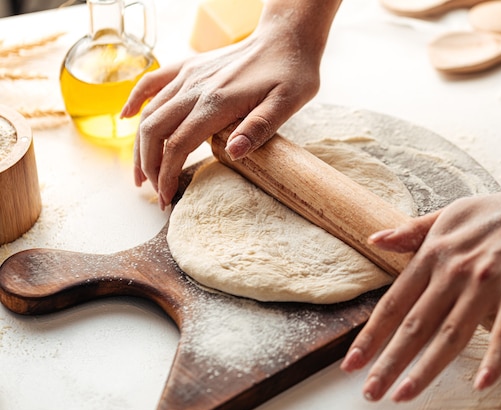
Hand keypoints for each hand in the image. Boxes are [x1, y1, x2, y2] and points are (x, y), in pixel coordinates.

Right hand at [121, 20, 321, 208]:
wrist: (286, 36)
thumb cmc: (291, 71)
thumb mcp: (287, 103)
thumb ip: (259, 127)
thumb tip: (234, 153)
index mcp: (217, 102)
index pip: (178, 145)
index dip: (166, 175)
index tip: (165, 199)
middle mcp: (195, 88)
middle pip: (155, 131)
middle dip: (148, 166)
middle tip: (153, 191)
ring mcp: (188, 75)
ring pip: (150, 112)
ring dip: (140, 145)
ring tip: (141, 172)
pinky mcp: (188, 66)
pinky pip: (152, 83)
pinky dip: (135, 101)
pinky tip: (125, 117)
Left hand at [340, 182, 500, 401]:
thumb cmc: (495, 211)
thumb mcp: (446, 215)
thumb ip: (410, 232)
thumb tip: (374, 240)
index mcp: (432, 255)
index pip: (393, 303)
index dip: (370, 335)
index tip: (350, 362)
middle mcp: (453, 272)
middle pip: (415, 325)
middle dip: (388, 362)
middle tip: (369, 392)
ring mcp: (486, 282)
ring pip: (450, 334)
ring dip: (425, 369)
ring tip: (403, 395)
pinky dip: (494, 358)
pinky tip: (482, 384)